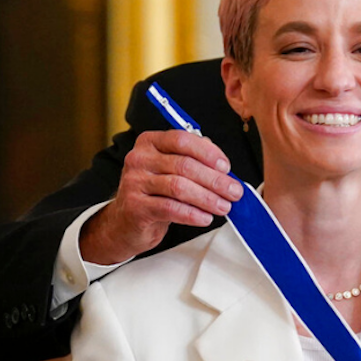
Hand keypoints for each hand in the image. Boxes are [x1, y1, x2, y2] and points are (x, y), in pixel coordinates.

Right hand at [79, 130, 242, 264]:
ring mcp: (134, 182)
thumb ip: (194, 160)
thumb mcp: (172, 170)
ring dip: (207, 198)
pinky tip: (205, 217)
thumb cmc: (155, 192)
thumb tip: (223, 166)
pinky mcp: (135, 206)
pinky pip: (170, 208)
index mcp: (151, 142)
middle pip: (184, 165)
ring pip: (179, 187)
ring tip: (224, 207)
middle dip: (215, 180)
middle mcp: (139, 158)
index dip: (208, 153)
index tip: (227, 167)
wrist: (126, 221)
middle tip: (234, 192)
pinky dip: (192, 214)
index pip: (182, 140)